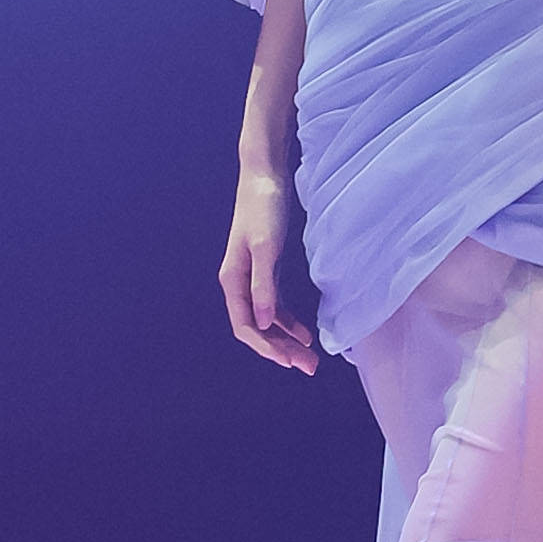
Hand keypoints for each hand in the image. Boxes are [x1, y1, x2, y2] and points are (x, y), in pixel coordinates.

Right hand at [222, 171, 316, 372]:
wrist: (265, 175)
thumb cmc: (264, 207)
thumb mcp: (266, 247)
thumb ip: (263, 285)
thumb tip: (262, 323)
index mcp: (233, 280)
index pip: (245, 326)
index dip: (266, 347)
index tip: (290, 361)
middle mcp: (240, 283)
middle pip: (256, 327)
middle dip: (279, 350)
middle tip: (308, 366)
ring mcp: (253, 277)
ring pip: (267, 320)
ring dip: (285, 340)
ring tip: (309, 357)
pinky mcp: (267, 269)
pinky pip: (274, 305)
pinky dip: (288, 321)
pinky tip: (304, 332)